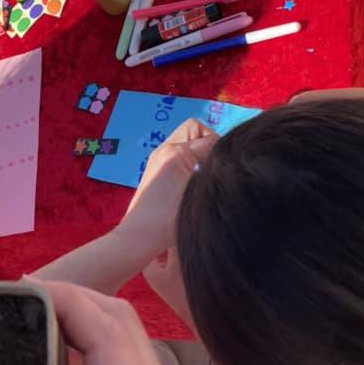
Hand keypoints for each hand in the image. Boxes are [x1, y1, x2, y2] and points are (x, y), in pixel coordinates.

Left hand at [116, 119, 217, 260]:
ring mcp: (158, 158)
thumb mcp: (198, 194)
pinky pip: (177, 152)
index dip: (222, 153)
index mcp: (175, 152)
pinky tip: (191, 180)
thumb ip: (213, 170)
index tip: (223, 172)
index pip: (211, 139)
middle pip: (194, 129)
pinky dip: (188, 159)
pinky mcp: (155, 168)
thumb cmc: (169, 219)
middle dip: (208, 142)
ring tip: (202, 174)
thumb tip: (223, 161)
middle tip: (213, 167)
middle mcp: (165, 149)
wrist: (140, 236)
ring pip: (185, 140)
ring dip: (197, 151)